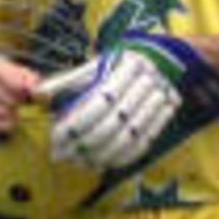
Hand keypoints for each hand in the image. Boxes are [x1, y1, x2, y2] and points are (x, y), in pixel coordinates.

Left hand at [49, 33, 218, 171]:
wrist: (178, 57)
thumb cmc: (130, 56)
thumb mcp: (101, 59)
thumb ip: (70, 79)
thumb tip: (39, 95)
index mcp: (124, 66)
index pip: (95, 103)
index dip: (74, 125)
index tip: (56, 140)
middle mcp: (143, 83)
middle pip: (112, 123)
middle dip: (85, 145)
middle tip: (64, 156)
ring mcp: (158, 101)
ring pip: (128, 137)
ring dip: (102, 155)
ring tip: (82, 162)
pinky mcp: (166, 117)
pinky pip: (144, 143)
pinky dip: (124, 157)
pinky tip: (106, 162)